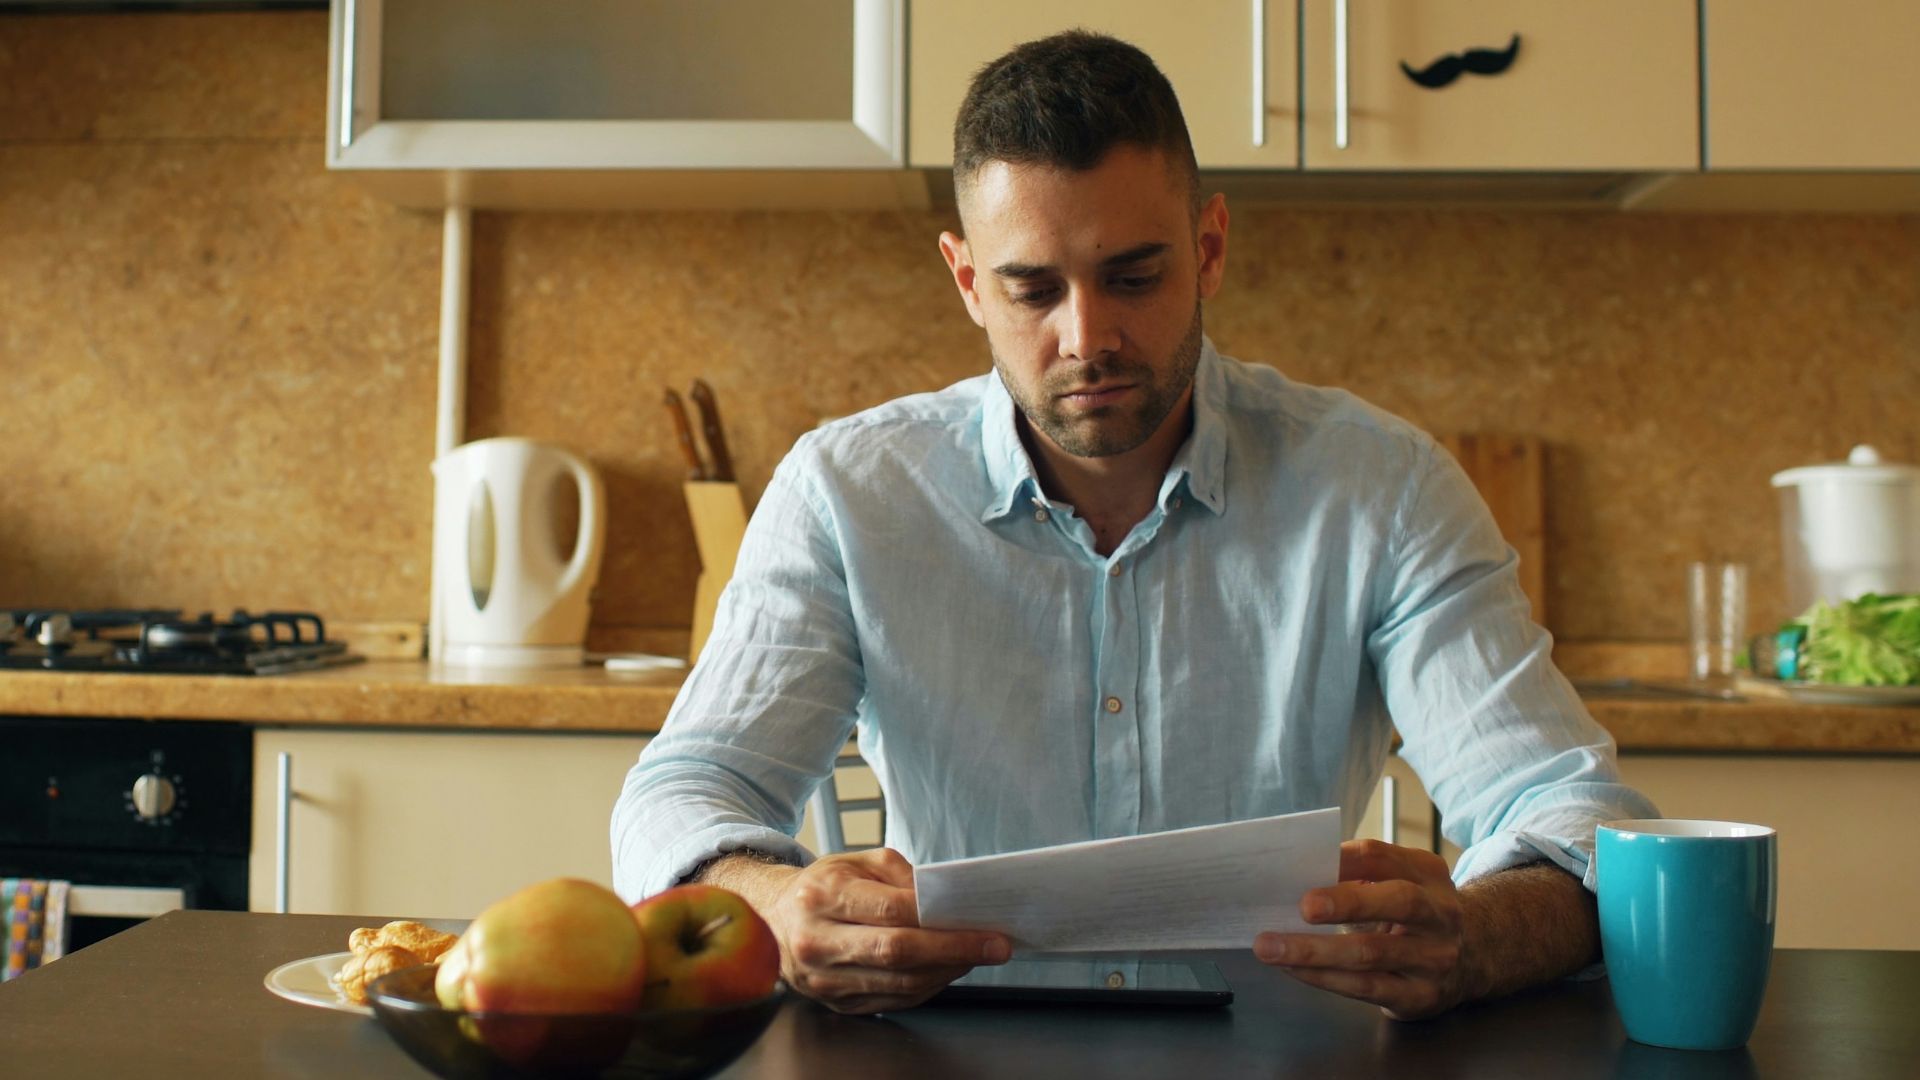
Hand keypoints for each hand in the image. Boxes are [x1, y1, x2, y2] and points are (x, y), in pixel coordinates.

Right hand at [761, 848, 1011, 1013]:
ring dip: (946, 971)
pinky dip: (926, 987)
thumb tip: (943, 898)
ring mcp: (824, 979)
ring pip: (898, 983)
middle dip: (953, 950)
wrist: (775, 920)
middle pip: (896, 952)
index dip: (940, 920)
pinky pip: (891, 1000)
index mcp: (822, 897)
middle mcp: (817, 941)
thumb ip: (900, 874)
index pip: (890, 911)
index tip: (982, 923)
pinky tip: (945, 969)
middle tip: (995, 947)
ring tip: (975, 955)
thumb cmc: (824, 887)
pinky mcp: (834, 1003)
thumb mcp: (856, 861)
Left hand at [1252, 839, 1473, 1019]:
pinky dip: (1323, 977)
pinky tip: (1293, 969)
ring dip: (1314, 951)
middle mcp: (1439, 913)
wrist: (1472, 959)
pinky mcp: (1419, 996)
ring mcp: (1433, 958)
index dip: (1340, 859)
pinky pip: (1365, 987)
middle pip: (1398, 902)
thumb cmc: (1414, 914)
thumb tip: (1293, 877)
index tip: (1299, 862)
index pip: (1381, 857)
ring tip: (1270, 947)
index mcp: (1427, 873)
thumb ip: (1359, 875)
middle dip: (1346, 903)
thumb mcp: (1400, 883)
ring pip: (1372, 953)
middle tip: (1302, 907)